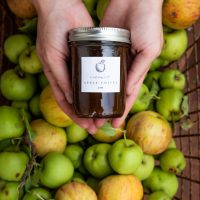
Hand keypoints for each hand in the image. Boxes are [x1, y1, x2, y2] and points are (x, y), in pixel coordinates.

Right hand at [33, 0, 97, 132]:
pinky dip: (100, 88)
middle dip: (87, 115)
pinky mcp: (90, 58)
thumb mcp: (53, 57)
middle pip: (78, 100)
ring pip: (87, 91)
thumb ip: (61, 78)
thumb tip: (71, 99)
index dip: (76, 115)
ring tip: (105, 117)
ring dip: (95, 105)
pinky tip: (108, 96)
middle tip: (98, 127)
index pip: (66, 102)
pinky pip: (95, 76)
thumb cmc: (53, 30)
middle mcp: (69, 74)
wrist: (62, 6)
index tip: (87, 126)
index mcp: (57, 76)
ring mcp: (79, 67)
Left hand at [100, 0, 163, 127]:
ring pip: (103, 83)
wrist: (133, 0)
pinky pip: (94, 67)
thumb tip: (127, 92)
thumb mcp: (149, 49)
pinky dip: (90, 79)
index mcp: (136, 70)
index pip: (127, 96)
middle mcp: (123, 67)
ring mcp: (111, 59)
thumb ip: (139, 70)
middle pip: (113, 92)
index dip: (122, 110)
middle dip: (107, 108)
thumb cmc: (147, 23)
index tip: (114, 124)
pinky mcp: (101, 49)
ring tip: (88, 111)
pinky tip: (84, 89)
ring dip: (97, 97)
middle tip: (98, 122)